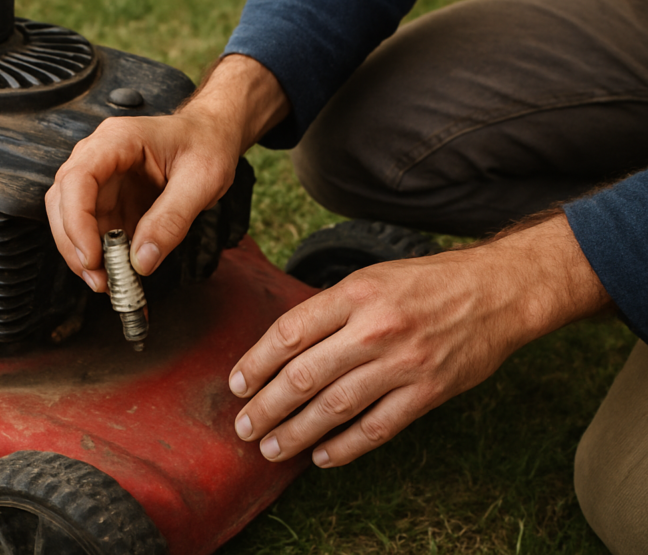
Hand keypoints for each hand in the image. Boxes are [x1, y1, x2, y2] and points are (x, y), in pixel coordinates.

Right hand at [45, 55, 288, 290]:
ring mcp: (101, 178)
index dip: (76, 220)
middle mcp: (99, 156)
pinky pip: (93, 228)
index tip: (92, 256)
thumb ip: (172, 219)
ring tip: (107, 282)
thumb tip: (142, 260)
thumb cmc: (206, 145)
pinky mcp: (108, 198)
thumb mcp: (201, 180)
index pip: (78, 178)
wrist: (212, 134)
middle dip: (74, 244)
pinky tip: (116, 272)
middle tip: (99, 279)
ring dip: (83, 253)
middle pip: (64, 201)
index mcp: (118, 140)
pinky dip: (100, 254)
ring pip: (71, 218)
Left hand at [228, 214, 611, 466]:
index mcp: (354, 293)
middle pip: (304, 375)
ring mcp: (403, 363)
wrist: (497, 291)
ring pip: (334, 407)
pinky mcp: (427, 392)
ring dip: (296, 433)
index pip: (289, 332)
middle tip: (244, 426)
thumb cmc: (426, 283)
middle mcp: (375, 328)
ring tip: (271, 448)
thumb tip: (283, 346)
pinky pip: (377, 428)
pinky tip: (321, 456)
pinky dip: (345, 447)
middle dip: (266, 406)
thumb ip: (330, 310)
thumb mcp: (371, 278)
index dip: (256, 362)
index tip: (237, 384)